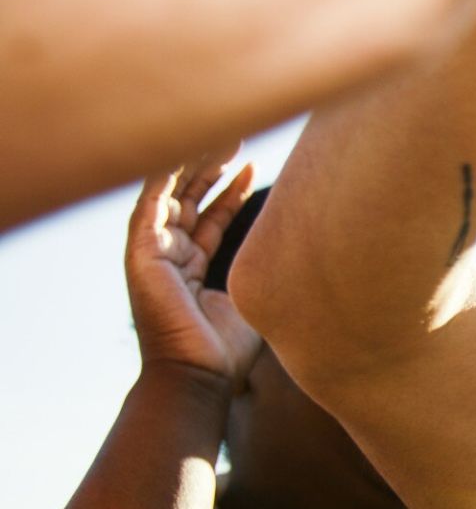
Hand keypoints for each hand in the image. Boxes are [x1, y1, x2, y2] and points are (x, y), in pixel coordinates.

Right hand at [125, 156, 260, 388]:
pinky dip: (166, 176)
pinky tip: (183, 151)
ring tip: (220, 135)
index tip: (252, 162)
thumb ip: (263, 271)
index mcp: (194, 267)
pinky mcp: (141, 253)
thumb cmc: (228, 349)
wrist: (199, 375)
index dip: (230, 189)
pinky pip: (152, 204)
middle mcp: (171, 255)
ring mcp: (153, 253)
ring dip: (193, 163)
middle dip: (210, 165)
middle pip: (189, 198)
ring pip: (171, 194)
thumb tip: (301, 251)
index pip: (211, 216)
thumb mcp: (252, 298)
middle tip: (236, 134)